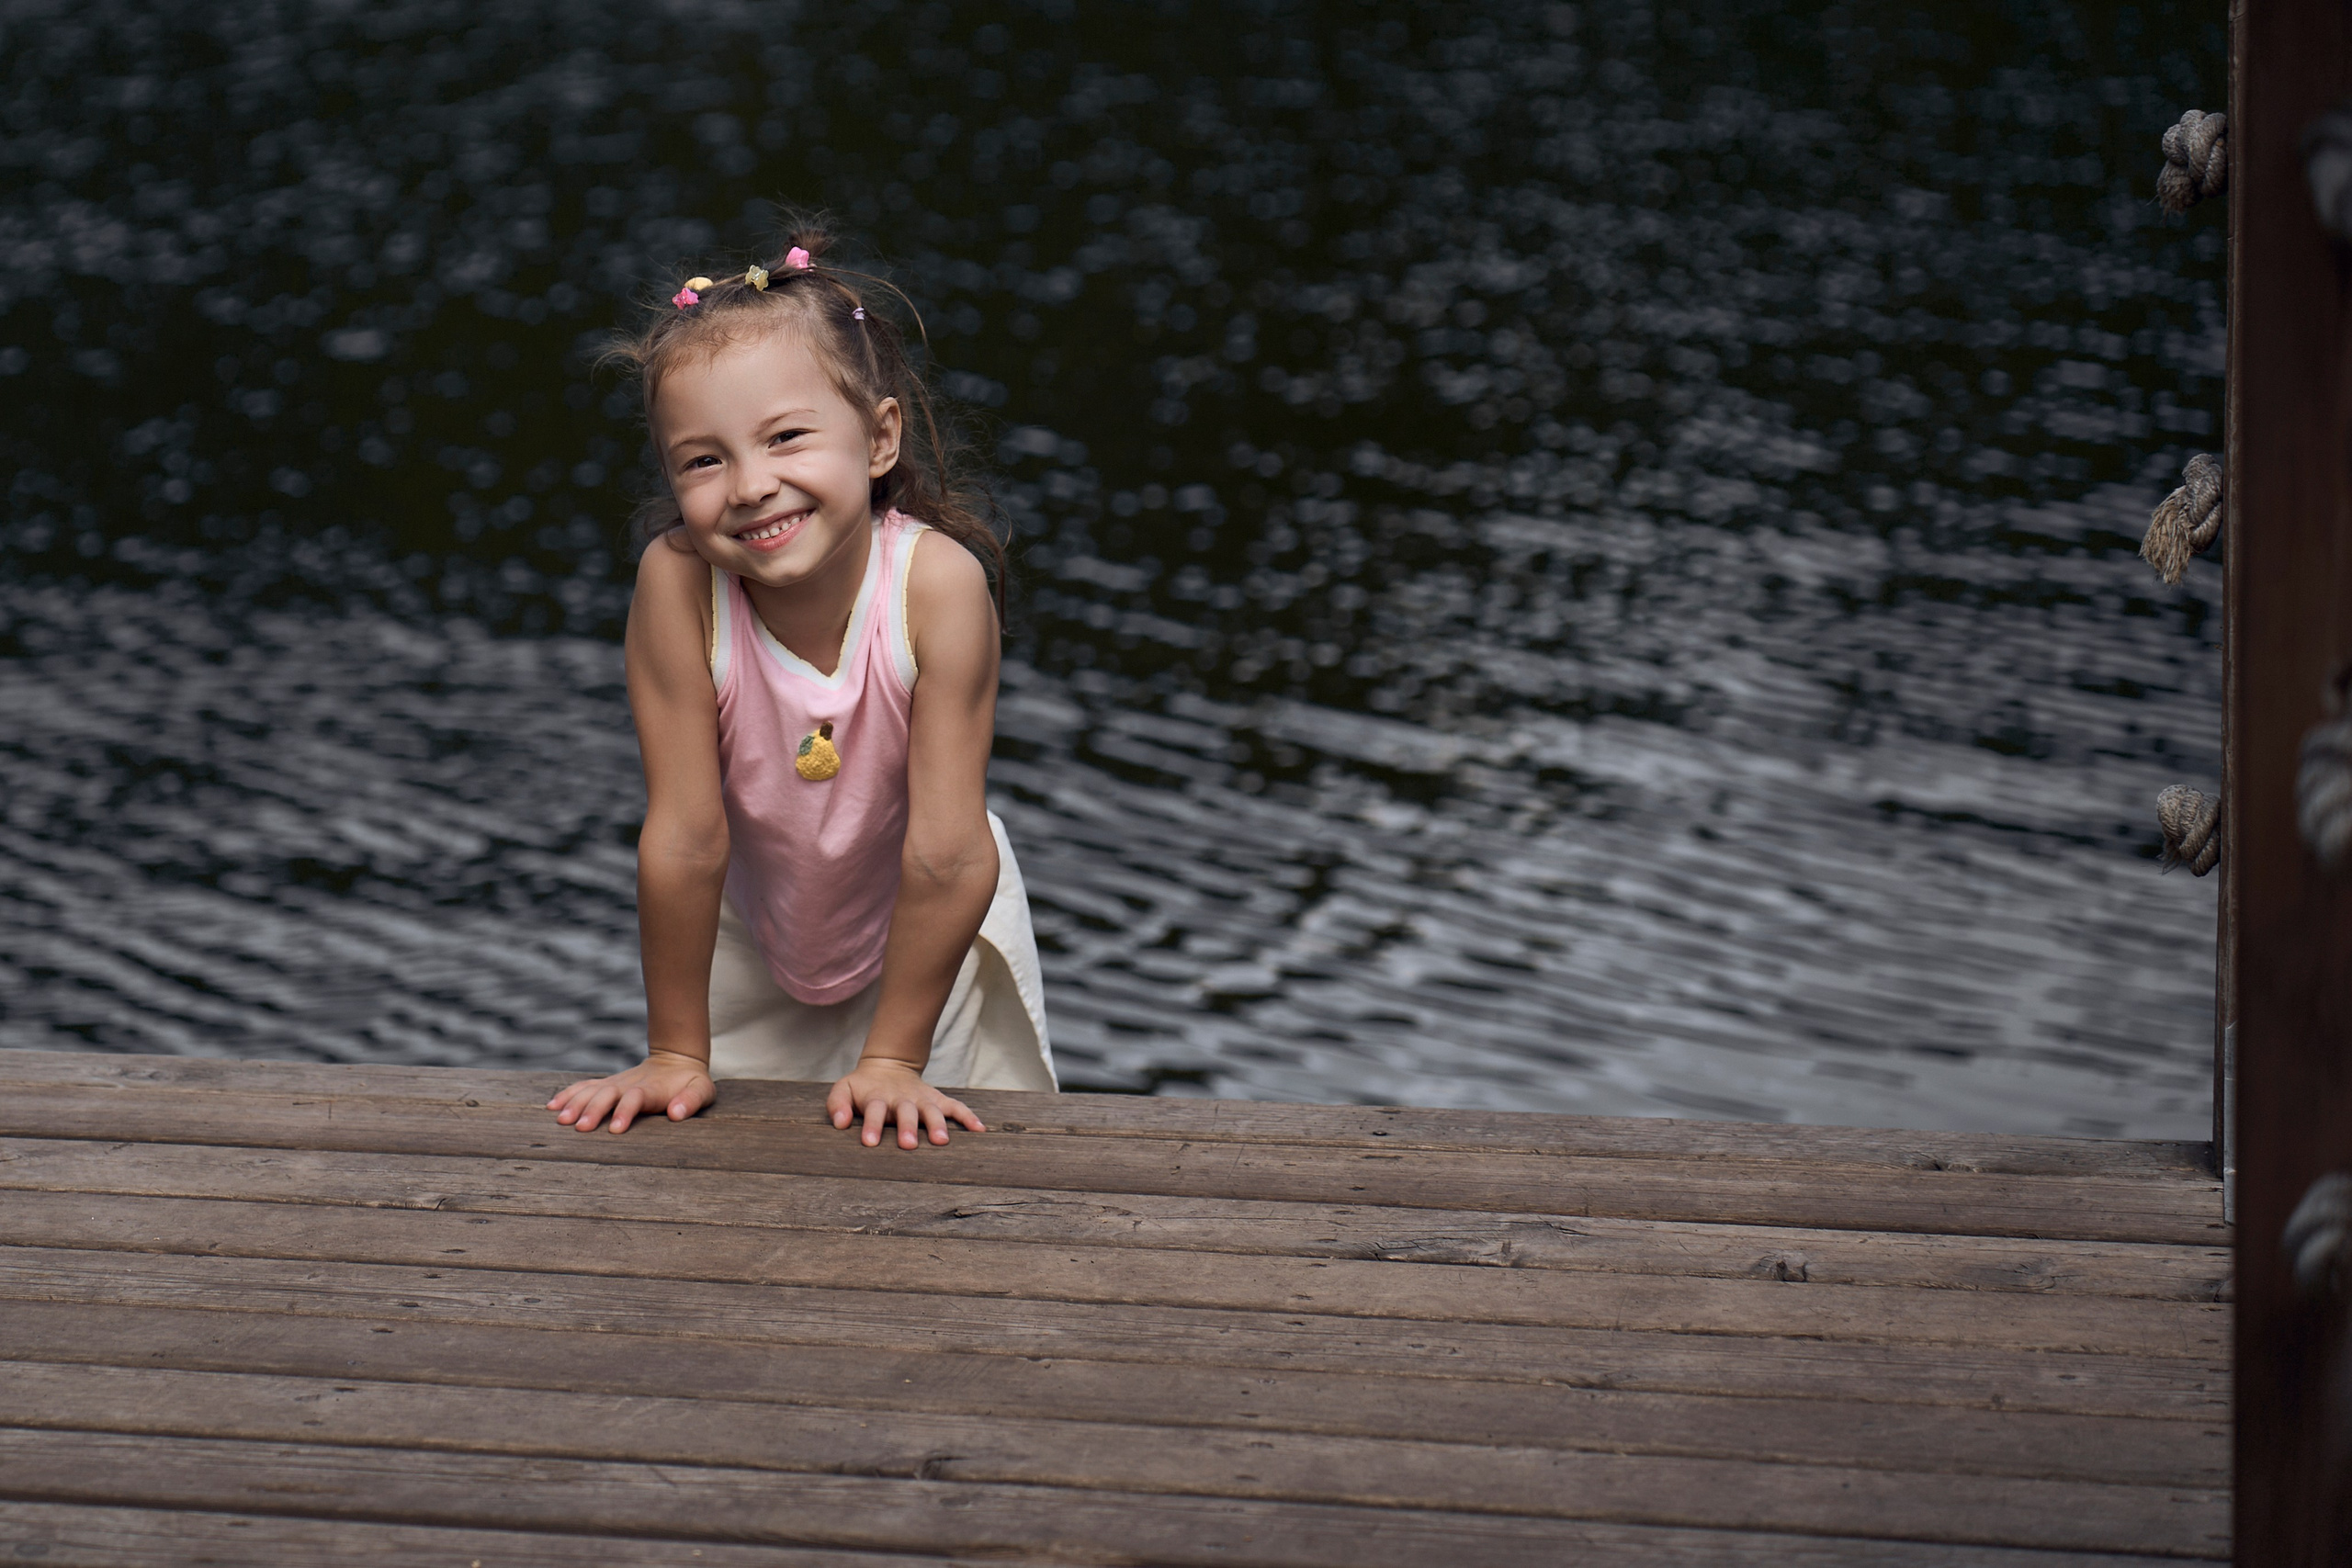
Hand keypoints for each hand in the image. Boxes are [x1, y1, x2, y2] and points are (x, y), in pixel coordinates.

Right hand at [548, 1050, 715, 1133]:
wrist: (677, 1060)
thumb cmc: (690, 1083)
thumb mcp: (702, 1090)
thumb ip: (691, 1101)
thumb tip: (676, 1114)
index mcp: (650, 1089)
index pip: (635, 1099)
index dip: (625, 1112)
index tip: (615, 1129)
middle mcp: (628, 1084)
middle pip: (607, 1095)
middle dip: (593, 1110)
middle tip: (579, 1128)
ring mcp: (615, 1083)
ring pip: (591, 1090)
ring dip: (575, 1103)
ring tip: (559, 1119)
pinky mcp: (607, 1084)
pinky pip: (584, 1087)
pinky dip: (568, 1094)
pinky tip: (552, 1106)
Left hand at [827, 1057, 984, 1147]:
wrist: (887, 1066)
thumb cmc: (862, 1088)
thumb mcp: (844, 1089)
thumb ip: (837, 1104)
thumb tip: (840, 1124)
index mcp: (877, 1098)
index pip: (875, 1111)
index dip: (872, 1126)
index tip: (870, 1142)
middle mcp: (902, 1099)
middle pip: (906, 1112)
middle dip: (908, 1128)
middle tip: (908, 1145)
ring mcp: (921, 1099)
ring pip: (932, 1110)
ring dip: (937, 1124)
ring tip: (942, 1141)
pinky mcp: (937, 1100)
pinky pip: (956, 1107)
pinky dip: (968, 1116)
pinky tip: (980, 1130)